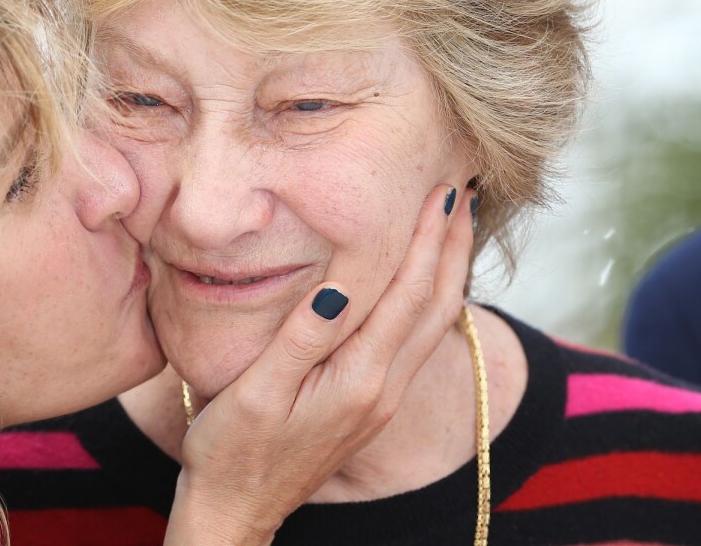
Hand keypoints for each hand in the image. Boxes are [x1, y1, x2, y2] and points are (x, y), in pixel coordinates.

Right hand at [164, 184, 475, 545]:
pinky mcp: (369, 405)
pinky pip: (415, 341)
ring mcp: (380, 400)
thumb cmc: (232, 450)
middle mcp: (382, 389)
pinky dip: (428, 299)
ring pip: (433, 325)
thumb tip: (342, 286)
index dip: (428, 240)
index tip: (445, 191)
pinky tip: (420, 282)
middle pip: (437, 306)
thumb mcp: (256, 393)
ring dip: (448, 270)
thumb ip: (302, 338)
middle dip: (454, 246)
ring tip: (455, 226)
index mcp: (359, 380)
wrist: (235, 510)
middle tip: (468, 190)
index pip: (408, 295)